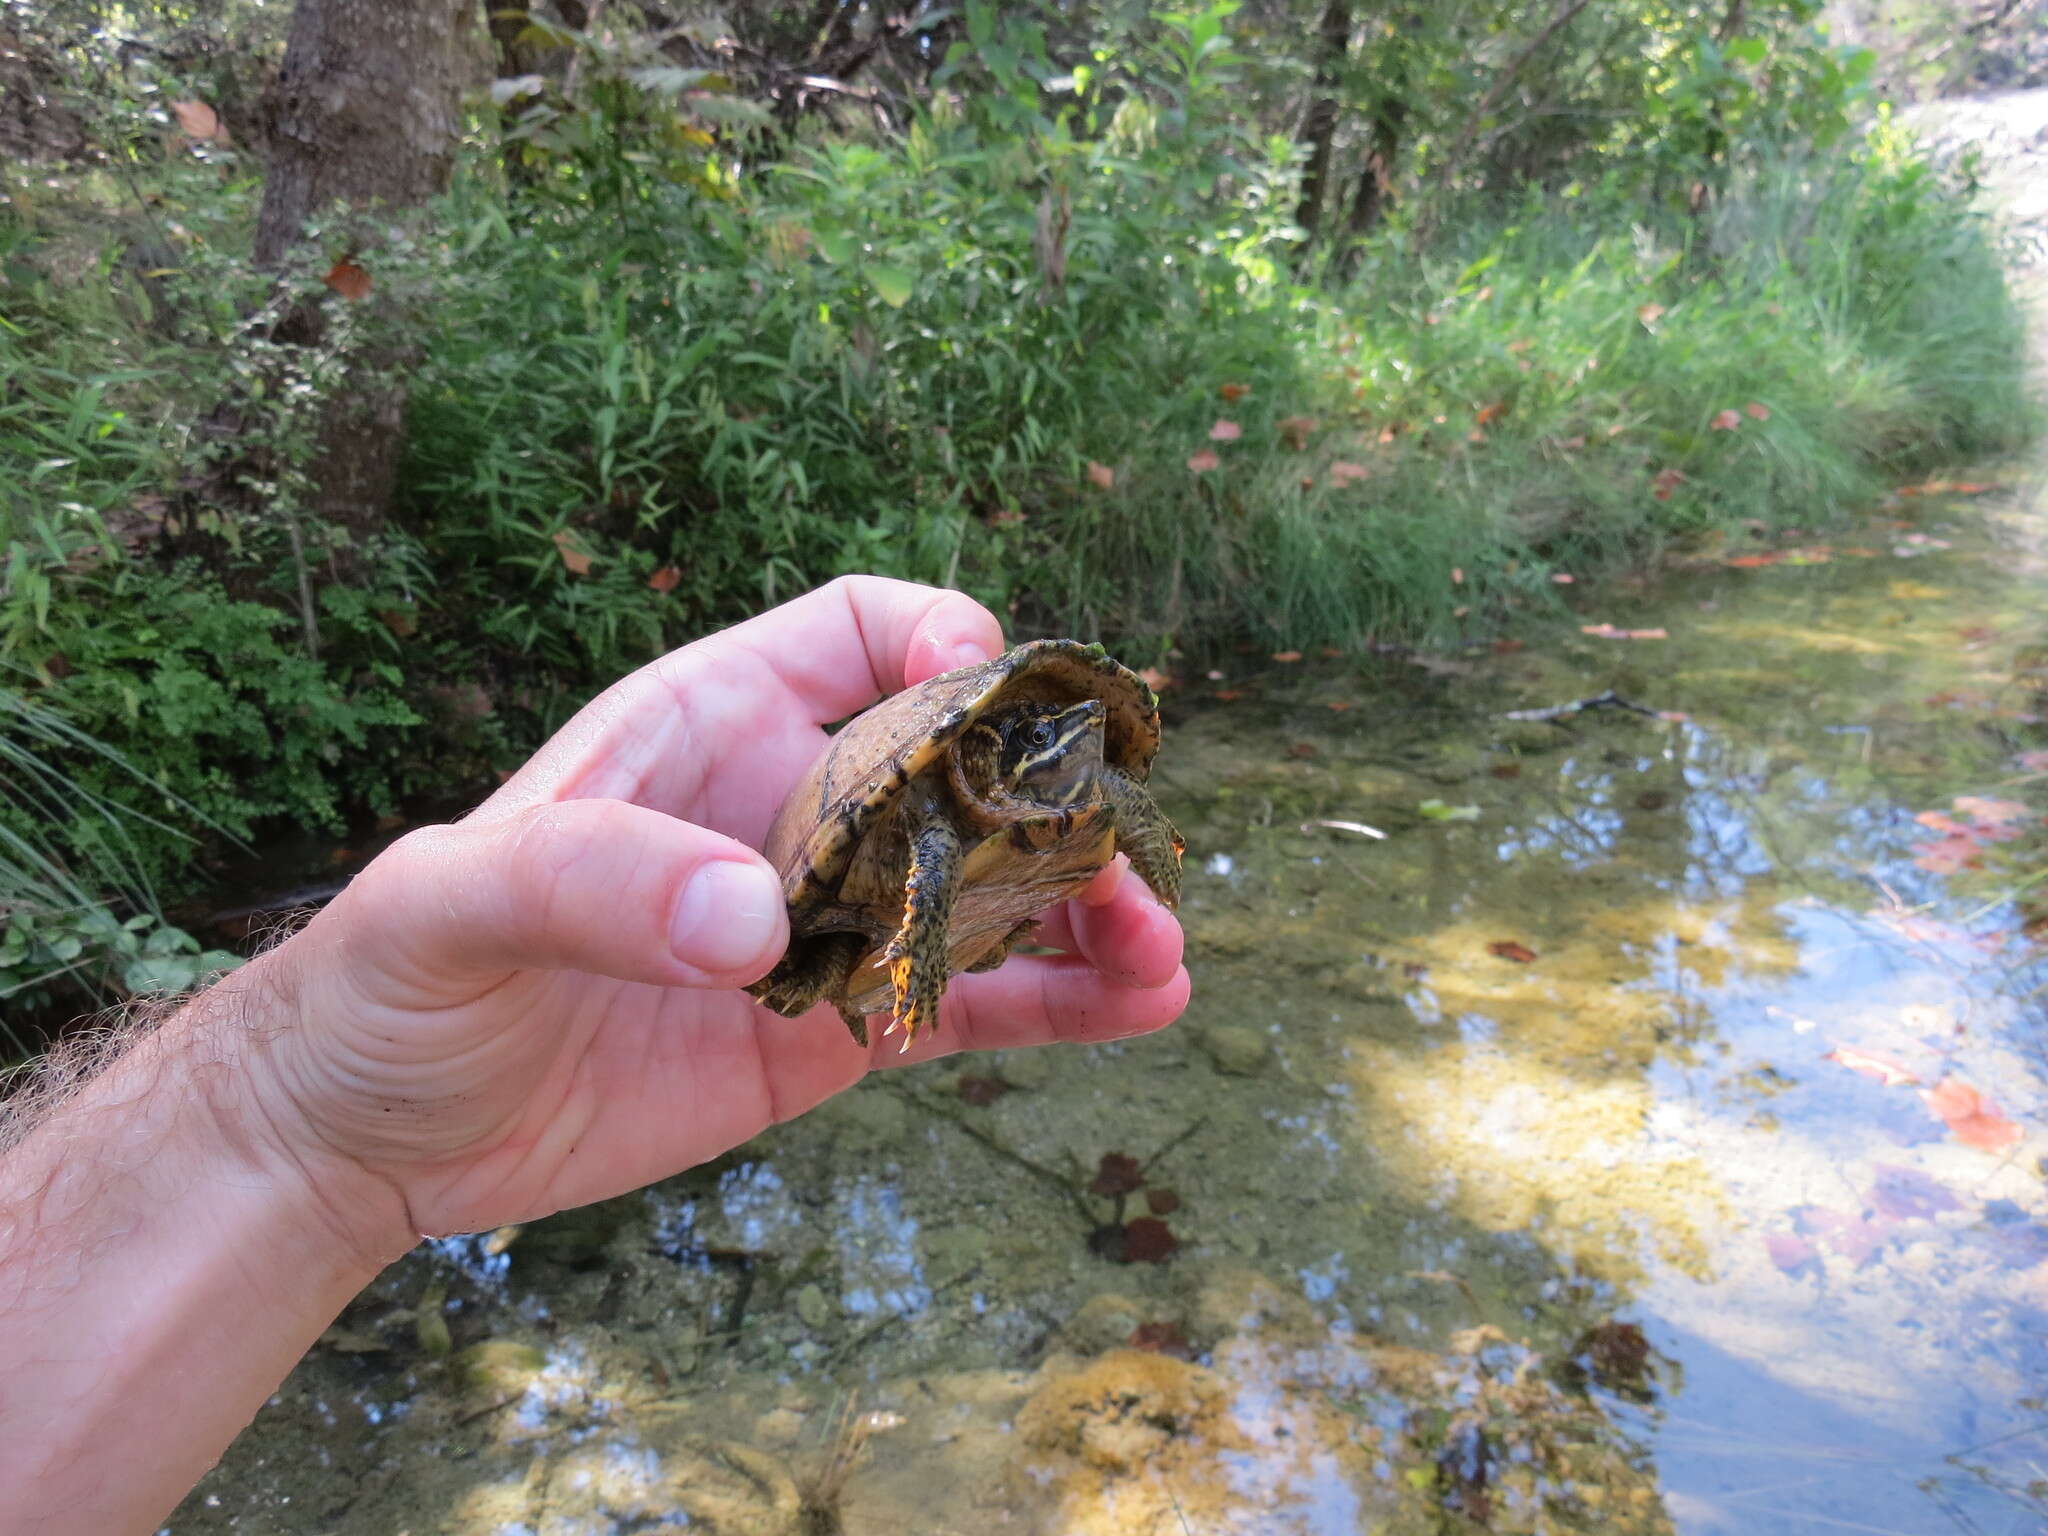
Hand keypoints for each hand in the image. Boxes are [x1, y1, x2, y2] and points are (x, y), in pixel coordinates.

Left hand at [247, 576, 1188, 1254]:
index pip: (859, 630)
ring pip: (987, 892)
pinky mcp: (829, 1034)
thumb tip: (758, 921)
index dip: (941, 637)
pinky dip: (1055, 1002)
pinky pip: (964, 1002)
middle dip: (1052, 796)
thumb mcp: (459, 899)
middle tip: (1122, 851)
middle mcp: (786, 808)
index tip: (991, 698)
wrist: (370, 1131)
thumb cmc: (396, 974)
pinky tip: (1139, 1005)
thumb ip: (593, 881)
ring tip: (1161, 945)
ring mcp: (819, 923)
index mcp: (709, 721)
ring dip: (1084, 907)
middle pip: (960, 768)